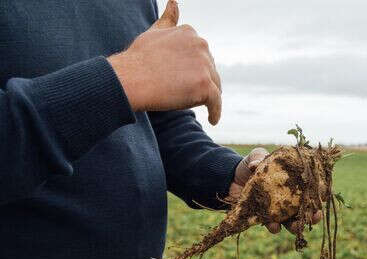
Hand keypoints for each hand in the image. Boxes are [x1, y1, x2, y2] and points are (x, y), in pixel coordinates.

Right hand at [107, 0, 221, 124]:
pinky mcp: (205, 86)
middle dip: (200, 82)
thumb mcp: (154, 32)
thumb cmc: (138, 59)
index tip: (181, 79)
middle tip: (180, 93)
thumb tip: (174, 2)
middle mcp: (201, 45)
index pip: (201, 56)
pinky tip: (213, 119)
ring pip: (214, 86)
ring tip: (192, 105)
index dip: (192, 69)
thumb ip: (168, 20)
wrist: (129, 79)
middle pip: (209, 71)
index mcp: (190, 33)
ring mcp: (204, 65)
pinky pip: (216, 102)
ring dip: (207, 97)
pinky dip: (216, 112)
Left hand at [229, 148, 321, 233]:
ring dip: (296, 226)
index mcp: (293, 182)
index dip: (319, 194)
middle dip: (313, 215)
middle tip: (316, 216)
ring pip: (292, 221)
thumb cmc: (252, 165)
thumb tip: (254, 165)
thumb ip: (259, 157)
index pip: (311, 189)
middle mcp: (289, 198)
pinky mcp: (265, 218)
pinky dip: (275, 228)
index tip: (324, 198)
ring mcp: (278, 210)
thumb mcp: (257, 156)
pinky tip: (274, 227)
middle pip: (306, 209)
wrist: (232, 178)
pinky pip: (273, 225)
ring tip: (295, 226)